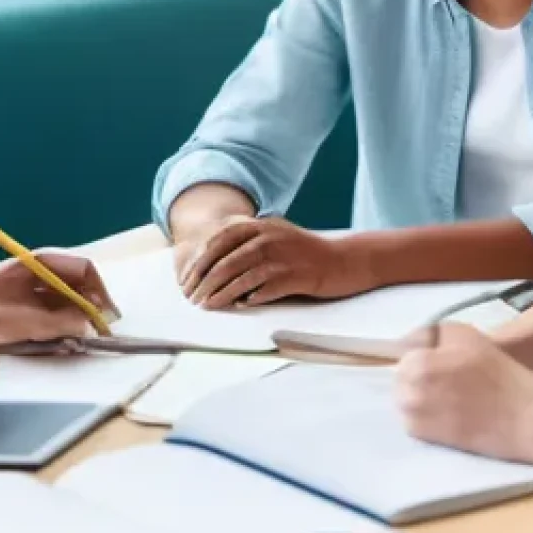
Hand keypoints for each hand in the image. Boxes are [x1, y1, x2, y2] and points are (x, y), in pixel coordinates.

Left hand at [0, 249, 119, 342]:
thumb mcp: (26, 319)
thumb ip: (60, 322)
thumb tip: (89, 324)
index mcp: (41, 262)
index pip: (83, 269)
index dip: (99, 291)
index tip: (107, 314)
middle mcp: (41, 269)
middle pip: (77, 282)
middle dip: (90, 305)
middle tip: (98, 329)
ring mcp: (33, 283)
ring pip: (67, 295)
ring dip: (78, 313)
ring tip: (82, 334)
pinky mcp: (25, 298)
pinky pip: (54, 305)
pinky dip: (63, 317)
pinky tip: (63, 333)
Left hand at [178, 217, 369, 308]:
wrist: (344, 260)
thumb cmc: (305, 252)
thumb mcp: (277, 234)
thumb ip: (249, 239)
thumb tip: (215, 257)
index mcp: (262, 226)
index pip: (221, 240)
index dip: (201, 260)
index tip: (188, 278)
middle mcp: (270, 238)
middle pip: (227, 261)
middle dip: (205, 281)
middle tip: (192, 297)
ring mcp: (282, 257)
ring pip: (241, 277)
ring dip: (221, 294)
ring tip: (207, 306)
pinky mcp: (295, 277)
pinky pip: (264, 290)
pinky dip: (248, 299)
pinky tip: (238, 306)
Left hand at [396, 323, 532, 464]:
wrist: (523, 416)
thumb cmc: (496, 371)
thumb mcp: (462, 334)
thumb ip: (427, 334)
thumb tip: (403, 344)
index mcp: (418, 364)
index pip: (400, 356)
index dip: (420, 356)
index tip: (439, 361)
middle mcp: (409, 394)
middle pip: (400, 379)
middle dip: (416, 377)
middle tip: (446, 379)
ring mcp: (416, 420)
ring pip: (404, 401)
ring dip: (419, 397)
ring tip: (449, 396)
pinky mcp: (425, 440)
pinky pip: (413, 422)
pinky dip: (425, 416)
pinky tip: (448, 412)